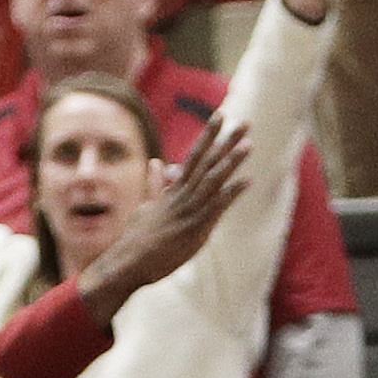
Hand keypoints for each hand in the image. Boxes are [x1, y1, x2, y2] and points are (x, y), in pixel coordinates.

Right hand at [82, 119, 248, 316]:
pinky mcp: (194, 229)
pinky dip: (232, 193)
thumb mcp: (147, 206)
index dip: (209, 136)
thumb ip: (156, 185)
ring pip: (212, 179)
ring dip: (231, 161)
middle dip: (226, 141)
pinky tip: (248, 182)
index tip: (221, 116)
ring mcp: (188, 210)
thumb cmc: (137, 238)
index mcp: (174, 190)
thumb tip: (157, 162)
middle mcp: (182, 195)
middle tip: (246, 122)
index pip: (195, 156)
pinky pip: (216, 207)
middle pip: (207, 161)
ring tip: (249, 144)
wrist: (128, 260)